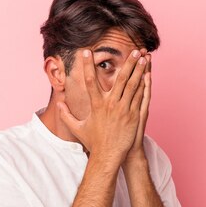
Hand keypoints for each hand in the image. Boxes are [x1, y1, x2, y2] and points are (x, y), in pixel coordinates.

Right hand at [58, 47, 148, 165]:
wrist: (109, 157)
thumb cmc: (94, 142)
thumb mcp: (77, 128)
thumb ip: (66, 115)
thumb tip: (58, 104)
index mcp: (96, 105)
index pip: (89, 81)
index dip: (87, 65)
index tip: (86, 52)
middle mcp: (110, 105)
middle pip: (119, 79)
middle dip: (126, 62)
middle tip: (132, 49)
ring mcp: (123, 110)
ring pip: (132, 85)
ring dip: (138, 70)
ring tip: (143, 57)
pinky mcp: (134, 116)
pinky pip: (140, 97)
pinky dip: (144, 85)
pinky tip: (148, 74)